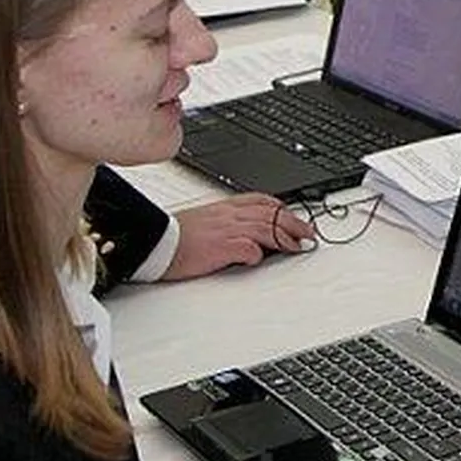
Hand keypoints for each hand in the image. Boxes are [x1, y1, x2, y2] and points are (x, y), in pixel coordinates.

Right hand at [160, 194, 316, 280]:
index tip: (294, 218)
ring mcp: (226, 230)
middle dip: (294, 224)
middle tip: (308, 234)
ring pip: (266, 228)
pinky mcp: (221, 247)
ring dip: (286, 238)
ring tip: (298, 247)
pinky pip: (248, 248)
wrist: (152, 242)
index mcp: (225, 207)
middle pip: (271, 214)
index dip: (282, 210)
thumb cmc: (174, 236)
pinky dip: (258, 253)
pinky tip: (261, 258)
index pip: (262, 201)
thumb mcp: (204, 221)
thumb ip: (226, 222)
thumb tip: (246, 235)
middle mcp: (229, 215)